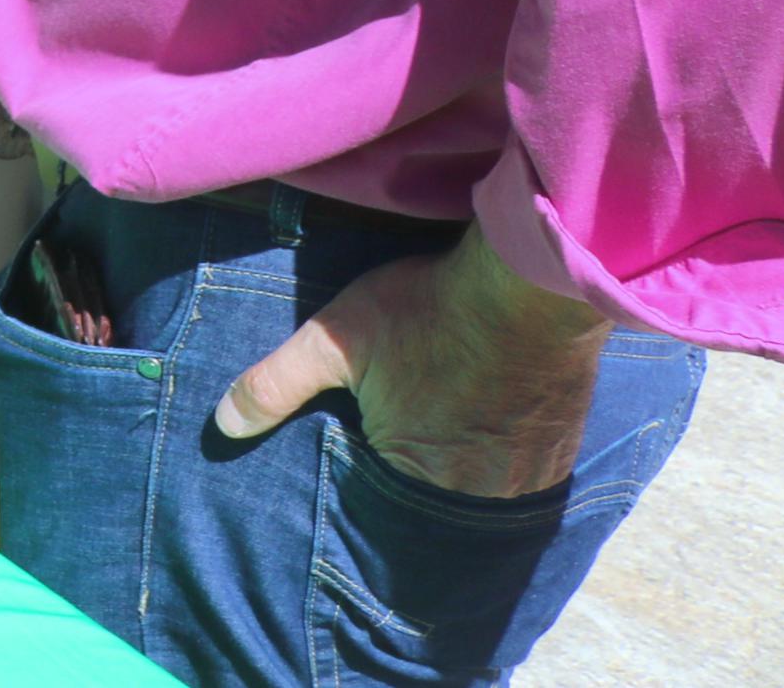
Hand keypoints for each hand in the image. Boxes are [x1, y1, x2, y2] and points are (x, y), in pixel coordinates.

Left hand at [216, 227, 611, 497]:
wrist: (527, 284)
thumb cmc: (426, 309)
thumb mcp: (333, 339)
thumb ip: (274, 384)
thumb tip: (222, 424)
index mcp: (417, 477)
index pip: (379, 500)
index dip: (368, 468)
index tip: (366, 439)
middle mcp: (479, 493)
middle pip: (433, 497)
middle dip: (415, 470)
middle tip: (410, 426)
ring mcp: (528, 475)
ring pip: (481, 487)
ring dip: (463, 464)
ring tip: (447, 423)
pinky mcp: (561, 451)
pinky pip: (526, 472)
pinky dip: (504, 454)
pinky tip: (489, 418)